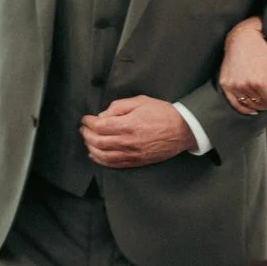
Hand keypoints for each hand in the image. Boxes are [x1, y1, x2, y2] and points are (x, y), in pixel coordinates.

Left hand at [81, 98, 196, 169]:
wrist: (183, 130)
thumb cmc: (163, 113)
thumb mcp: (140, 101)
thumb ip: (119, 107)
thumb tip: (103, 115)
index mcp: (128, 124)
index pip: (99, 126)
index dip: (89, 122)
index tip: (86, 118)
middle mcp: (128, 141)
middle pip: (97, 142)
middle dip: (86, 134)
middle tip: (84, 128)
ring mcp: (132, 154)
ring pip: (103, 155)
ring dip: (91, 147)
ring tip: (88, 140)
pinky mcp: (136, 161)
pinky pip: (114, 164)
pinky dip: (101, 160)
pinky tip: (95, 154)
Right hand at [219, 20, 266, 115]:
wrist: (241, 39)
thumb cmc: (261, 51)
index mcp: (260, 80)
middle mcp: (245, 84)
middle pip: (261, 104)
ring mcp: (234, 85)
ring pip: (250, 105)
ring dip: (258, 105)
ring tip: (261, 98)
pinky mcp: (225, 85)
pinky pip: (235, 104)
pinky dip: (244, 109)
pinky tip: (252, 109)